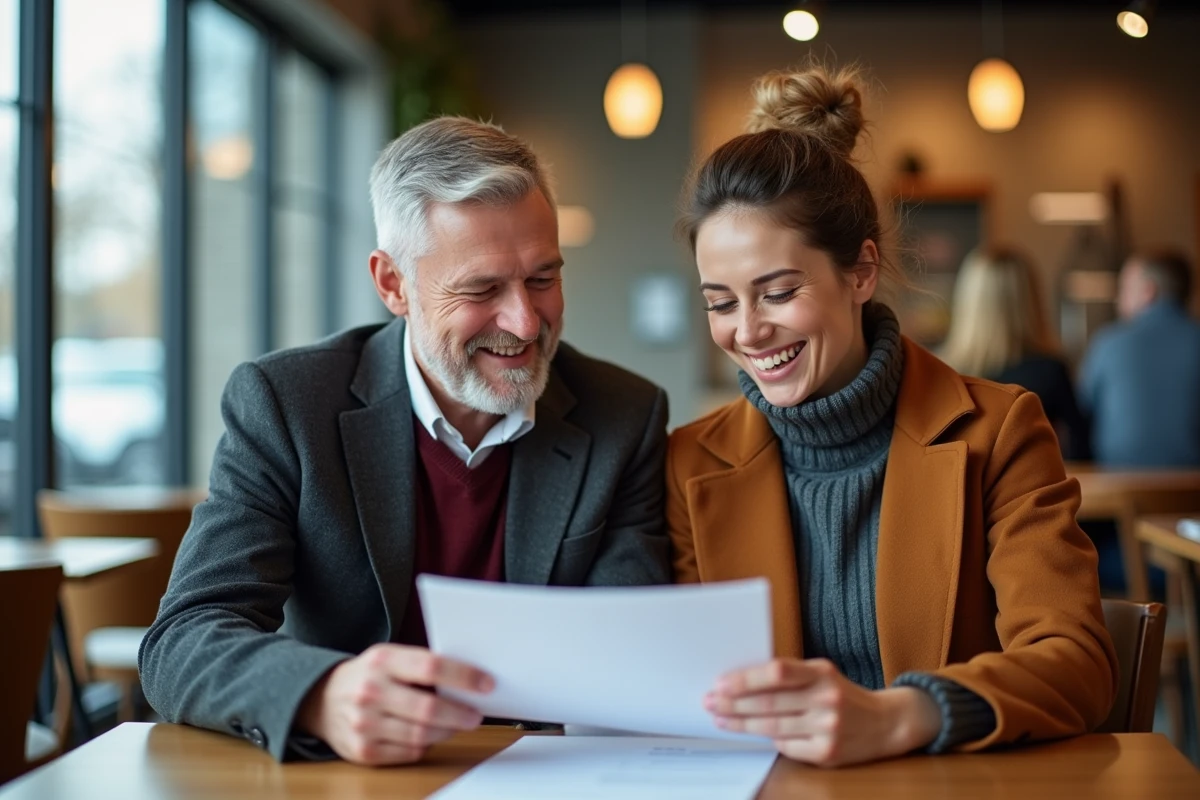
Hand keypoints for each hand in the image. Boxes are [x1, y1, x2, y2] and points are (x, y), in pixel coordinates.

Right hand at [295, 643, 492, 764]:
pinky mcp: (362, 751)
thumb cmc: (368, 675)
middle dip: (460, 714)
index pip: (431, 667)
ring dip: (447, 731)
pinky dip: (425, 744)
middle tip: (476, 715)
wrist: (319, 699)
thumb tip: (468, 681)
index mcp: (382, 660)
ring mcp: (363, 724)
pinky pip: (409, 752)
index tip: (486, 684)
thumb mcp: (389, 656)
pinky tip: (429, 735)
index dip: (464, 677)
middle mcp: (370, 691)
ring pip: (421, 735)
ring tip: (457, 724)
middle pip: (428, 709)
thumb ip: (421, 665)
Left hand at [704, 658, 940, 766]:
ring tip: (721, 719)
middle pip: (769, 703)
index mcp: (822, 672)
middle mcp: (826, 699)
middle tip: (710, 702)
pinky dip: (769, 740)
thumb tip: (741, 682)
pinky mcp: (828, 753)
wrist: (887, 723)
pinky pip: (787, 747)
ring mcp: (828, 728)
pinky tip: (753, 734)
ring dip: (741, 724)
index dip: (746, 679)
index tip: (720, 683)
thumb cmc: (842, 694)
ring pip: (772, 727)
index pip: (777, 672)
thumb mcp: (822, 674)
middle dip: (733, 703)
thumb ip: (790, 676)